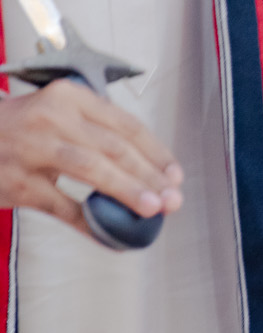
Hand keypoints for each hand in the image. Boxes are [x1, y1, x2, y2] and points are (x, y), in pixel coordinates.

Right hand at [0, 80, 182, 236]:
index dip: (155, 151)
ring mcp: (34, 149)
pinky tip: (110, 235)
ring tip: (152, 209)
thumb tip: (143, 169)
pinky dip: (89, 223)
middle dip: (149, 175)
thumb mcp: (56, 113)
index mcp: (70, 97)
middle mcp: (54, 117)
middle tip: (172, 198)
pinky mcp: (18, 182)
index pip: (125, 124)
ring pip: (93, 170)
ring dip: (127, 191)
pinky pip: (62, 206)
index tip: (174, 174)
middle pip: (114, 147)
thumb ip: (94, 133)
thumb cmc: (19, 129)